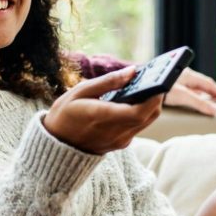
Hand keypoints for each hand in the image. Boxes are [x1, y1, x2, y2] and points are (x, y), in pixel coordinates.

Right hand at [42, 67, 162, 154]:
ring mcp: (119, 141)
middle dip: (156, 96)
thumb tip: (132, 71)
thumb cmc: (65, 114)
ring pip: (147, 121)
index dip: (154, 97)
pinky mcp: (121, 144)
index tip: (158, 81)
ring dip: (150, 104)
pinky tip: (133, 101)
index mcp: (102, 117)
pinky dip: (140, 112)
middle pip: (149, 115)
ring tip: (145, 87)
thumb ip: (108, 82)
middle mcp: (115, 132)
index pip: (139, 111)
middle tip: (155, 79)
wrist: (56, 144)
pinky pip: (138, 126)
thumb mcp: (79, 92)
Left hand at [163, 67, 215, 115]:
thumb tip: (215, 111)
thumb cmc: (163, 89)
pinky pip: (184, 87)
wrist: (142, 85)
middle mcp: (183, 74)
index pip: (208, 83)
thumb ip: (199, 103)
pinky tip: (189, 97)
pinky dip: (191, 92)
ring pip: (192, 84)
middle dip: (211, 90)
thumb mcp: (183, 96)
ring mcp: (175, 77)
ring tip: (207, 98)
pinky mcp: (168, 82)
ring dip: (201, 91)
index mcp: (188, 75)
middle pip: (201, 83)